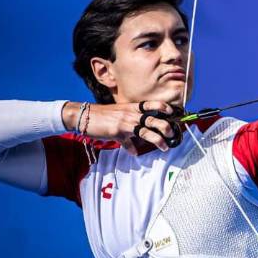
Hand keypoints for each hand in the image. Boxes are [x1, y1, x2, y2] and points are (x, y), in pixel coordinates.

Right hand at [70, 101, 184, 153]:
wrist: (85, 115)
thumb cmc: (103, 114)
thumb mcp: (120, 113)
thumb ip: (132, 120)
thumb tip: (138, 137)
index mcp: (133, 107)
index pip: (153, 104)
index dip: (164, 107)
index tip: (172, 112)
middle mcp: (132, 114)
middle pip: (155, 120)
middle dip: (166, 127)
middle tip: (172, 133)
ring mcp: (125, 123)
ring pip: (146, 132)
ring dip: (158, 140)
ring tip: (165, 146)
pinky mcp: (117, 132)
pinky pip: (128, 143)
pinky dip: (132, 149)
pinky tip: (135, 153)